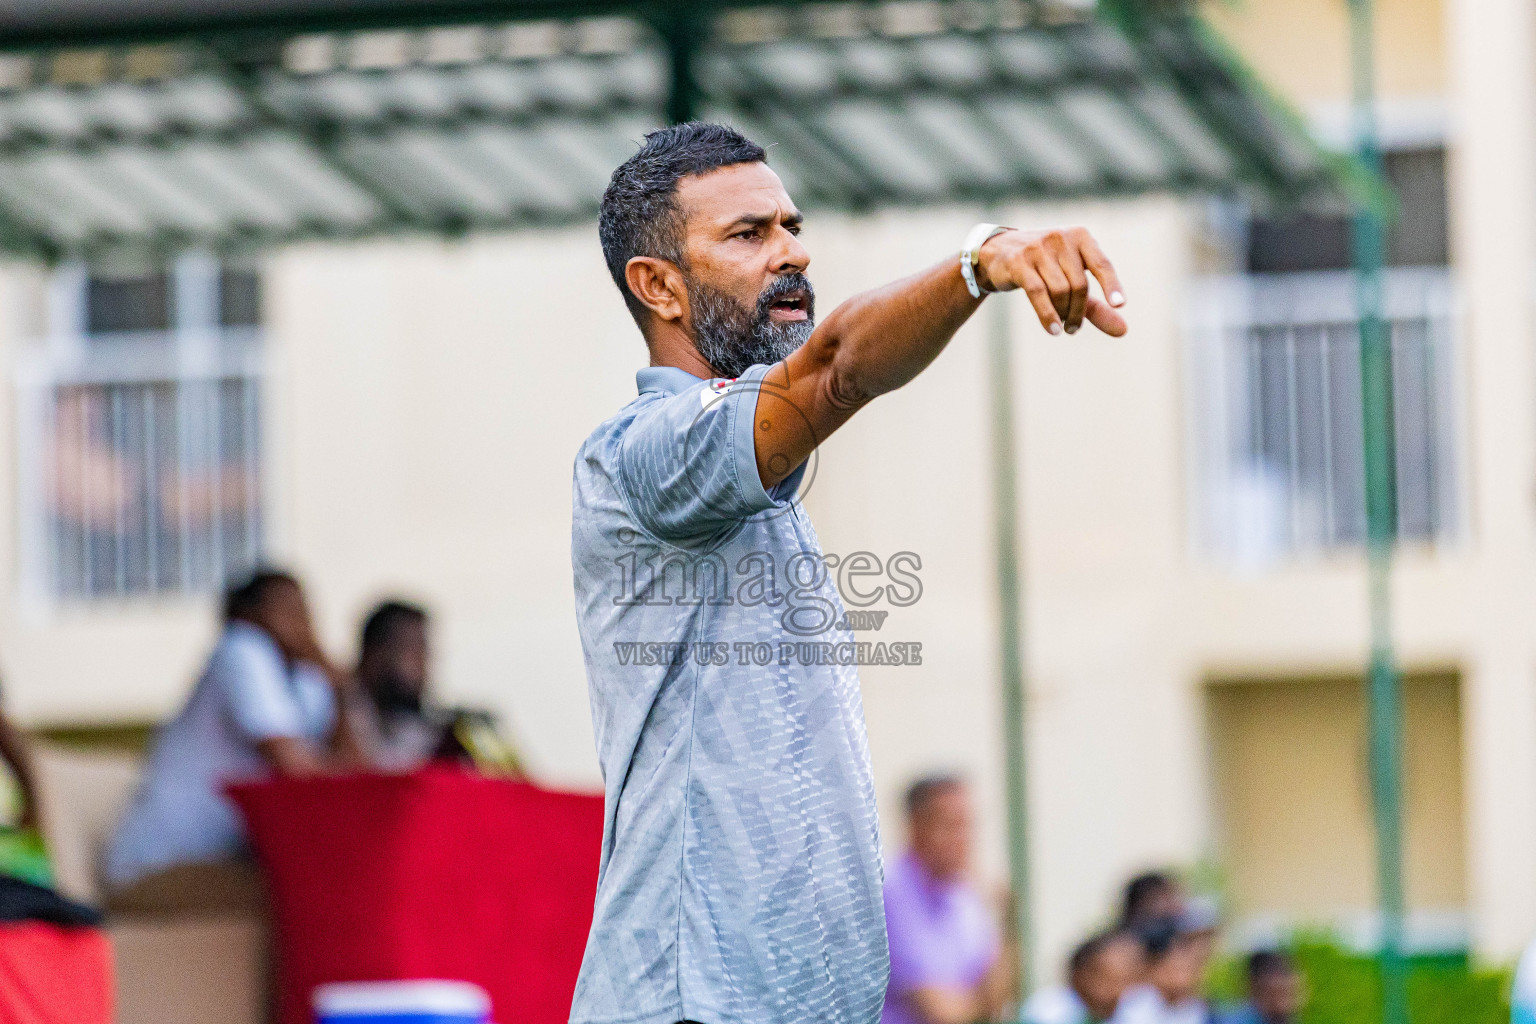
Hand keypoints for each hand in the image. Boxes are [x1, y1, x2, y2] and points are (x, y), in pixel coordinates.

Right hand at [975, 226, 1127, 336]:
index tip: (1120, 305)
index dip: (1111, 285)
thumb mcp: (1072, 282)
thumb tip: (1124, 331)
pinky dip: (1048, 315)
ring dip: (1063, 314)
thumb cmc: (1044, 268)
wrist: (998, 253)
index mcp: (1080, 237)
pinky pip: (1038, 293)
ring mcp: (1038, 248)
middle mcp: (1061, 238)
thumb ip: (1097, 307)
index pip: (1102, 264)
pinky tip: (1053, 330)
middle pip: (1079, 284)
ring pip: (1060, 290)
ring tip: (1063, 329)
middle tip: (1074, 328)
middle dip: (1079, 311)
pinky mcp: (1019, 262)